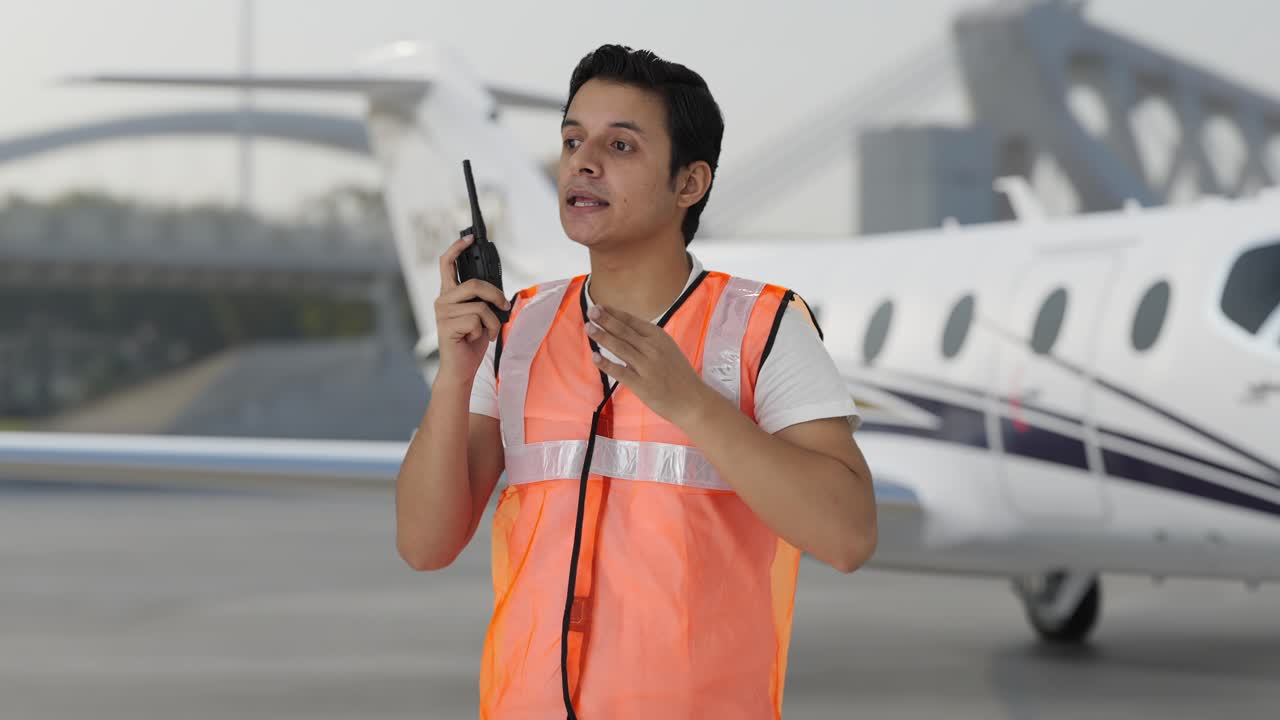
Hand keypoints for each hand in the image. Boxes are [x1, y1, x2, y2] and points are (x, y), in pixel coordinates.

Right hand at [434, 233, 509, 385]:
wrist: (461, 369)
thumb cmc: (471, 342)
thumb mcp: (481, 315)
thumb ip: (482, 299)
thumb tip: (497, 292)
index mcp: (449, 294)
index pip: (448, 264)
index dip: (457, 248)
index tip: (469, 238)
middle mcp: (442, 300)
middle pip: (474, 283)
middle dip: (496, 295)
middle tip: (504, 307)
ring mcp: (442, 313)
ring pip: (480, 305)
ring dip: (492, 322)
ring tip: (487, 332)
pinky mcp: (447, 326)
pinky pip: (477, 320)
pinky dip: (485, 331)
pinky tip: (475, 339)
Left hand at [585, 305, 715, 426]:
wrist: (692, 400)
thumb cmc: (678, 374)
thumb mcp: (667, 349)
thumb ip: (646, 341)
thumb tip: (621, 332)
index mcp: (659, 337)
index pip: (632, 321)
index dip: (614, 313)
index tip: (600, 305)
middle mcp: (653, 348)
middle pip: (625, 331)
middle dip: (606, 320)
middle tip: (591, 310)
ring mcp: (647, 366)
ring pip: (621, 348)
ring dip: (603, 337)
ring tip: (589, 327)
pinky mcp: (642, 385)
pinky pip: (621, 372)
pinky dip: (607, 364)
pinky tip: (595, 357)